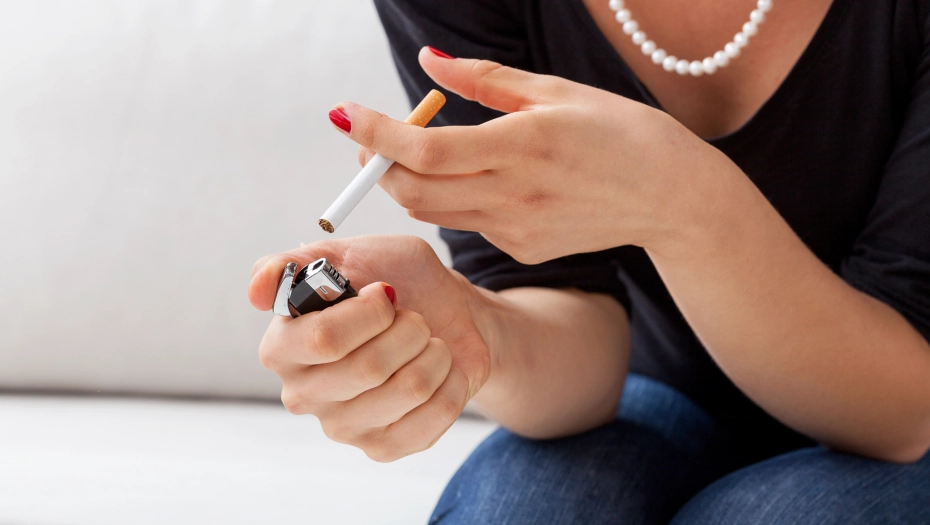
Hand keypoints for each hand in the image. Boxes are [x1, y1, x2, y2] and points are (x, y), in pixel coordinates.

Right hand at [248, 235, 490, 461]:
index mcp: (283, 347)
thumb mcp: (346, 253)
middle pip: (370, 367)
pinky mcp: (383, 448)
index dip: (369, 313)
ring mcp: (342, 427)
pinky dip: (451, 378)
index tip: (385, 293)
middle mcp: (303, 393)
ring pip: (410, 388)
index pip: (323, 339)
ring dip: (433, 351)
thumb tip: (257, 291)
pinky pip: (435, 413)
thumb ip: (292, 263)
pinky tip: (439, 367)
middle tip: (412, 316)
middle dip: (409, 328)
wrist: (445, 312)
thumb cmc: (392, 280)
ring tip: (426, 340)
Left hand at [332, 47, 731, 263]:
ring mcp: (517, 230)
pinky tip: (484, 177)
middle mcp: (515, 194)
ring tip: (419, 149)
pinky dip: (455, 197)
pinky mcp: (523, 250)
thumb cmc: (620, 132)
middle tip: (370, 136)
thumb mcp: (556, 91)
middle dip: (379, 164)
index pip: (424, 149)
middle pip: (414, 190)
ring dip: (410, 181)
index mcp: (524, 145)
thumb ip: (483, 80)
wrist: (672, 199)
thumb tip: (426, 63)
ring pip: (434, 211)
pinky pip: (469, 222)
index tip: (344, 114)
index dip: (375, 134)